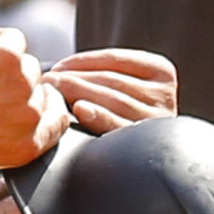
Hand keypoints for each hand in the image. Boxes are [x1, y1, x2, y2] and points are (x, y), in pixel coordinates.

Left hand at [0, 28, 66, 167]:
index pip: (58, 120)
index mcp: (26, 148)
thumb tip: (25, 114)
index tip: (25, 95)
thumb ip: (10, 136)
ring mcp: (21, 85)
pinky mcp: (7, 56)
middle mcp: (30, 118)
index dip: (42, 103)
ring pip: (26, 63)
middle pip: (40, 88)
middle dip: (17, 84)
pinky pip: (13, 37)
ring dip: (3, 63)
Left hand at [47, 46, 177, 131]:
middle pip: (112, 81)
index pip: (114, 59)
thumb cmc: (120, 109)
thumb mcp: (120, 83)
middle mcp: (165, 94)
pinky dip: (98, 114)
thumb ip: (100, 73)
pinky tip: (80, 109)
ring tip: (55, 93)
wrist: (143, 154)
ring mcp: (160, 119)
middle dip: (75, 79)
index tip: (56, 67)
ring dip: (79, 93)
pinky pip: (120, 125)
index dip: (81, 62)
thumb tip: (56, 72)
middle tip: (48, 81)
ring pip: (114, 99)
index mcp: (160, 70)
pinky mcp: (150, 142)